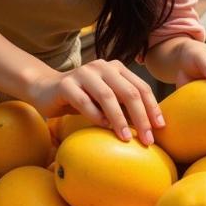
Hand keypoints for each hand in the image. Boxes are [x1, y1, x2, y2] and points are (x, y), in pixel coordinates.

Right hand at [26, 59, 163, 144]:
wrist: (45, 89)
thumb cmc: (83, 97)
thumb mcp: (107, 100)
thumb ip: (125, 106)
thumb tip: (152, 127)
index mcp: (117, 68)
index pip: (141, 88)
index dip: (152, 108)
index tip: (160, 128)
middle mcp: (103, 67)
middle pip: (129, 92)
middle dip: (141, 117)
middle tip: (147, 139)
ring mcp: (84, 73)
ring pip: (108, 96)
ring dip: (119, 119)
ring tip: (126, 138)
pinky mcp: (66, 84)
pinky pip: (84, 101)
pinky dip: (95, 116)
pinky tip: (103, 127)